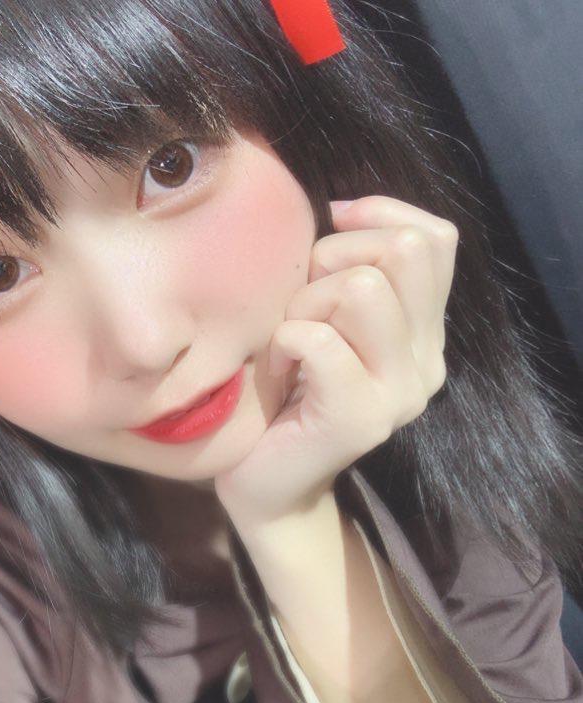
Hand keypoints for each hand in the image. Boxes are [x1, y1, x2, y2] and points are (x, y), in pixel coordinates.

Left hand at [214, 195, 456, 530]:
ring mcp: (400, 393)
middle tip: (302, 307)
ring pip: (363, 290)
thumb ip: (351, 273)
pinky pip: (318, 339)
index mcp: (426, 333)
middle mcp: (428, 361)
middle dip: (334, 260)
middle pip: (403, 252)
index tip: (327, 234)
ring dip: (307, 303)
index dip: (378, 215)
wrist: (269, 486)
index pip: (436, 239)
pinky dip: (283, 342)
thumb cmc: (284, 394)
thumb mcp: (327, 319)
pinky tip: (279, 370)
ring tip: (290, 341)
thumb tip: (340, 212)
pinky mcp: (361, 418)